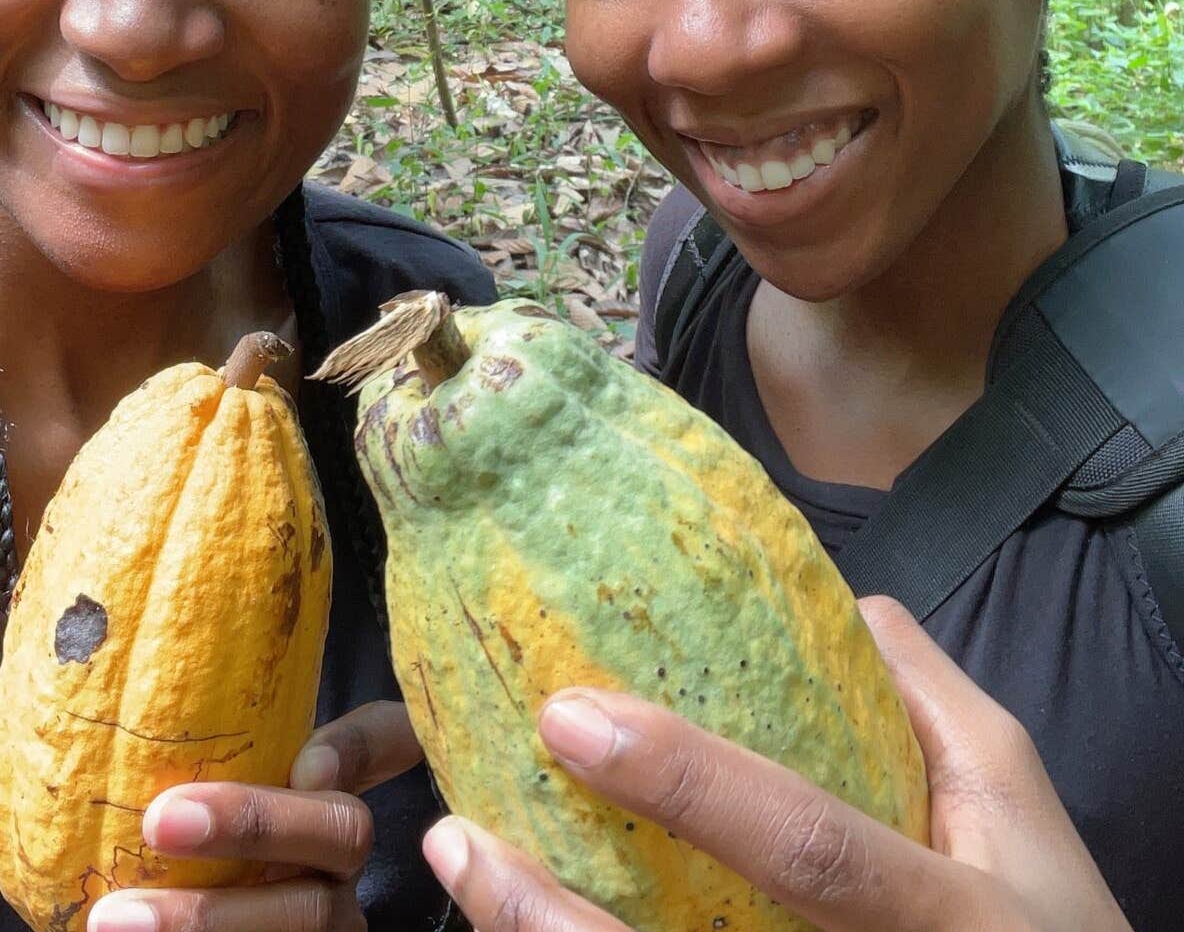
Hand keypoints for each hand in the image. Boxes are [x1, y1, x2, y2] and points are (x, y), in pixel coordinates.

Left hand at [85, 700, 423, 930]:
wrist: (215, 915)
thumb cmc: (195, 832)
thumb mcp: (220, 782)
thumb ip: (209, 747)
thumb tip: (101, 661)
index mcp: (335, 788)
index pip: (387, 736)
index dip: (361, 742)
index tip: (309, 761)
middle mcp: (347, 853)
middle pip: (343, 830)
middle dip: (254, 825)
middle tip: (160, 821)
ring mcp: (335, 917)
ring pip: (309, 914)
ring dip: (209, 916)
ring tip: (117, 919)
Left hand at [422, 597, 1130, 931]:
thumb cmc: (1044, 926)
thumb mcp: (1017, 806)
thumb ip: (933, 705)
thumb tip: (852, 605)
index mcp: (935, 915)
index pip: (803, 848)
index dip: (689, 785)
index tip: (573, 716)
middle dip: (557, 913)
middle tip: (462, 832)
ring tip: (461, 863)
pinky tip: (514, 913)